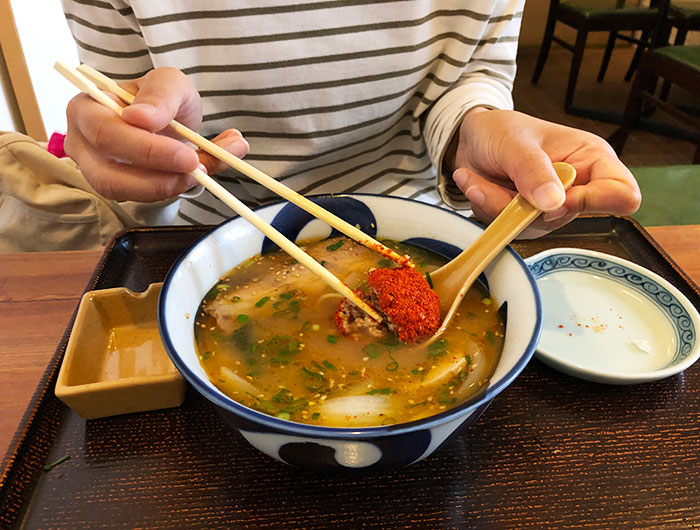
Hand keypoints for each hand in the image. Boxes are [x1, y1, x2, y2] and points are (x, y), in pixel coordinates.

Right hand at [64, 67, 248, 201]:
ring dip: (164, 188)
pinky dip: (167, 191)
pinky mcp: (114, 188)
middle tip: (196, 170)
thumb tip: (140, 117)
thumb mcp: (168, 83)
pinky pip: (137, 199)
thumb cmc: (161, 97)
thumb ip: (160, 95)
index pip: (106, 133)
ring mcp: (93, 169)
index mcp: (86, 108)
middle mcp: (82, 142)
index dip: (146, 150)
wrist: (169, 118)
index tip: (188, 156)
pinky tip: (187, 177)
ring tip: (197, 174)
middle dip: (158, 177)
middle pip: (107, 172)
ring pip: (121, 192)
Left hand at [446, 108, 640, 237]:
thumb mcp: (514, 142)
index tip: (554, 197)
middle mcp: (577, 187)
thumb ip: (533, 170)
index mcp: (591, 159)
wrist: (472, 139)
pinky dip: (486, 209)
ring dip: (497, 206)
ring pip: (531, 228)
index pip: (622, 195)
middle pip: (566, 217)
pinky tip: (476, 185)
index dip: (594, 202)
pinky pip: (508, 229)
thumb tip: (555, 204)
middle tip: (501, 178)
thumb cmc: (501, 130)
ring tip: (477, 178)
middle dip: (524, 204)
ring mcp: (551, 208)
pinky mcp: (526, 220)